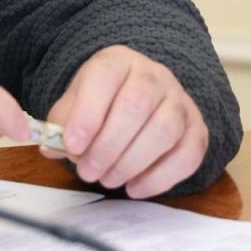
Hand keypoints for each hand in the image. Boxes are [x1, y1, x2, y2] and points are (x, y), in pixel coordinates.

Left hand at [48, 47, 207, 198]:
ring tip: (108, 179)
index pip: (105, 77)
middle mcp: (154, 76)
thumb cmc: (102, 104)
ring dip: (132, 163)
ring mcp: (180, 101)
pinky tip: (135, 188)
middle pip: (137, 105)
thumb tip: (53, 148)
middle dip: (108, 146)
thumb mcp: (75, 104)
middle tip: (87, 171)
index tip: (72, 146)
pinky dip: (160, 178)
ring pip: (165, 130)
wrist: (140, 97)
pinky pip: (188, 154)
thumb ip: (61, 124)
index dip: (88, 113)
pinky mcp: (197, 129)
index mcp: (118, 62)